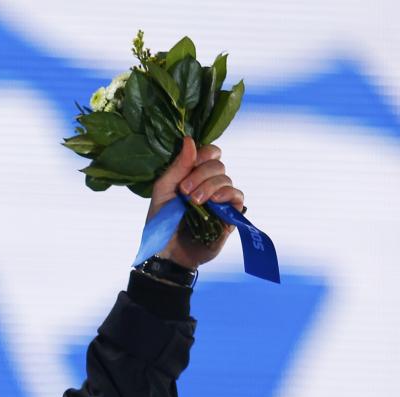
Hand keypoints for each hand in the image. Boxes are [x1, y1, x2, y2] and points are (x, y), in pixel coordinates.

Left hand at [146, 137, 243, 269]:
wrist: (166, 253)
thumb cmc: (161, 223)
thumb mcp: (163, 191)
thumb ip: (177, 167)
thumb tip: (190, 140)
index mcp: (193, 176)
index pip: (210, 153)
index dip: (204, 154)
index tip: (191, 164)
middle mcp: (208, 185)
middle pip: (218, 165)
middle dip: (202, 174)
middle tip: (185, 191)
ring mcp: (220, 201)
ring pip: (227, 180)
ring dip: (210, 186)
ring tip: (194, 202)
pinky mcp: (229, 217)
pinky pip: (238, 197)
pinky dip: (228, 195)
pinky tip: (214, 201)